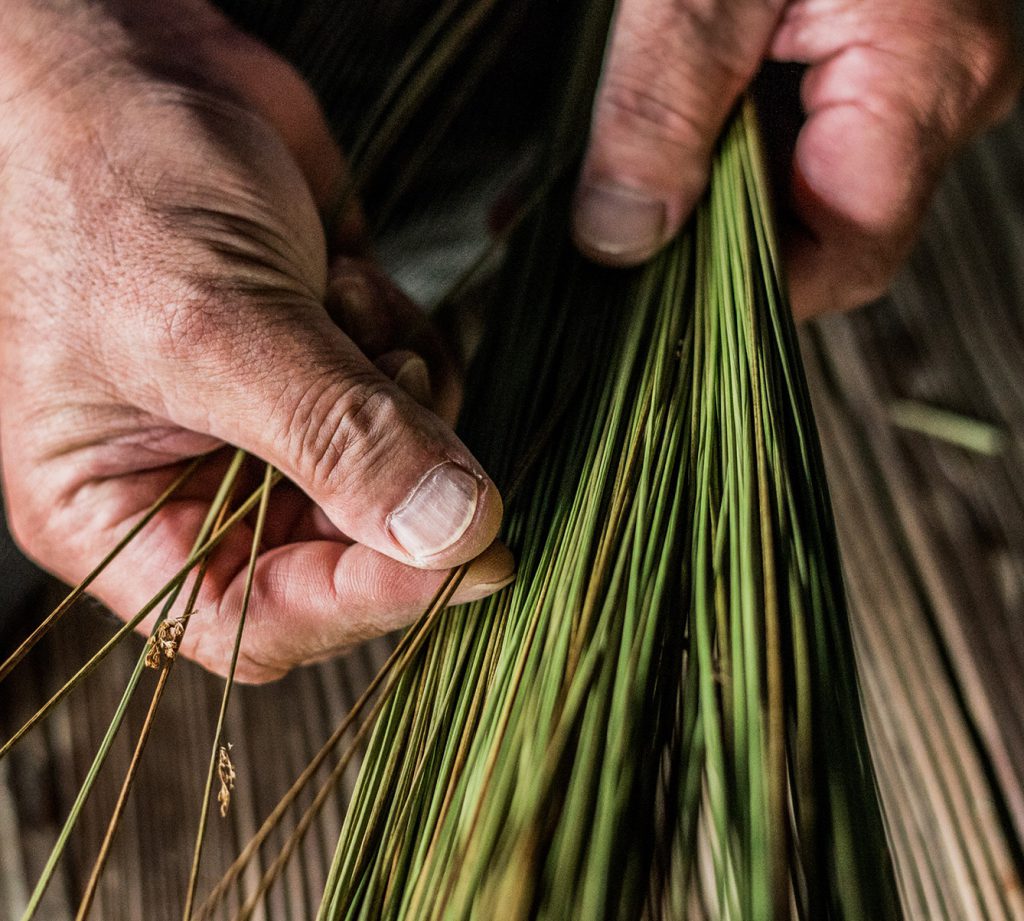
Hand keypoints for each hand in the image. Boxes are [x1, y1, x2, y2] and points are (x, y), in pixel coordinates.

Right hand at [0, 0, 508, 682]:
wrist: (139, 67)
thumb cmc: (112, 185)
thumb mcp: (211, 326)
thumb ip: (334, 436)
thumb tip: (452, 534)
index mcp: (122, 515)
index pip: (260, 621)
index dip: (362, 603)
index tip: (463, 556)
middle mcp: (203, 486)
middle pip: (346, 557)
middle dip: (395, 481)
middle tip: (406, 395)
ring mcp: (280, 428)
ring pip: (401, 477)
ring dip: (400, 393)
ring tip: (340, 303)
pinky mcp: (337, 369)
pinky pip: (420, 402)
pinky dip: (410, 345)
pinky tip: (350, 279)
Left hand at [572, 0, 1021, 314]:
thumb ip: (662, 111)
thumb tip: (621, 238)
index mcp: (923, 76)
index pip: (848, 255)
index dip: (751, 296)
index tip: (655, 302)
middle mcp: (936, 86)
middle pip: (821, 230)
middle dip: (711, 251)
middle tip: (612, 249)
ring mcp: (910, 68)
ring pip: (800, 186)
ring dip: (699, 203)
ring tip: (606, 201)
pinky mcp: (867, 44)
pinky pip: (793, 131)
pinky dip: (714, 150)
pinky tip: (645, 149)